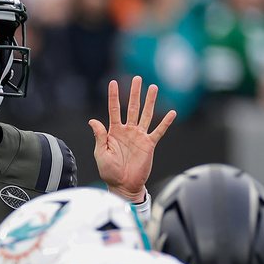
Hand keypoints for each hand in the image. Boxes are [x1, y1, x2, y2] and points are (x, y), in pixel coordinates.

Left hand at [90, 76, 176, 202]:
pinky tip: (171, 113)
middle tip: (137, 78)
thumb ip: (99, 136)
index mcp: (114, 131)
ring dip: (150, 101)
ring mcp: (139, 136)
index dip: (114, 96)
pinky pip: (158, 131)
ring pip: (146, 115)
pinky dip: (165, 123)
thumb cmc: (110, 171)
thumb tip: (92, 120)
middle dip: (134, 93)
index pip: (114, 109)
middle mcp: (128, 131)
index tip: (113, 83)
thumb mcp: (100, 153)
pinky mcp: (149, 145)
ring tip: (153, 87)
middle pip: (132, 107)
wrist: (123, 185)